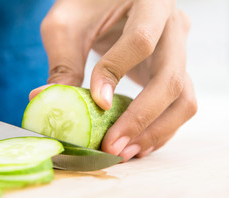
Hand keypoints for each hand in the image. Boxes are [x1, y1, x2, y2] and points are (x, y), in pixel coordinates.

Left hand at [31, 0, 196, 160]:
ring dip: (155, 132)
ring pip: (183, 100)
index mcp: (151, 2)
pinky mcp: (174, 71)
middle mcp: (174, 28)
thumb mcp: (68, 23)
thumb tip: (45, 101)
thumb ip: (62, 61)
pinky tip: (136, 144)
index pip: (140, 42)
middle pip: (172, 81)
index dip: (117, 74)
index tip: (96, 103)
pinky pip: (177, 106)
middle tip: (113, 147)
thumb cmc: (89, 3)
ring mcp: (179, 52)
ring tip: (124, 152)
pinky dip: (159, 129)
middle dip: (141, 120)